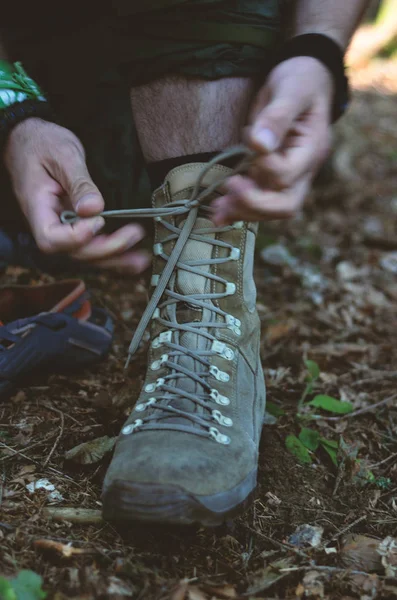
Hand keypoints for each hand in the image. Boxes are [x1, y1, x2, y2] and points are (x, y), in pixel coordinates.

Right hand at [4, 119, 149, 272]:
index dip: (76, 237)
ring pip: (87, 254)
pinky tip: (134, 257)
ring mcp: (62, 228)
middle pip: (74, 251)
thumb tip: (93, 208)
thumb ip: (78, 182)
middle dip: (106, 248)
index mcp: (37, 207)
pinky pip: (92, 246)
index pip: (51, 238)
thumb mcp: (63, 154)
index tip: (98, 220)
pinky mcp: (75, 226)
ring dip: (115, 259)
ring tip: (142, 258)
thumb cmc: (42, 143)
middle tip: (134, 234)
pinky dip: (114, 254)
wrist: (30, 140)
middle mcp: (49, 224)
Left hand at [212, 57, 332, 223]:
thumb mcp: (292, 88)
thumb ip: (277, 116)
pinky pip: (259, 203)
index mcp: (312, 149)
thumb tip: (258, 145)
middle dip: (254, 203)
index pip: (287, 174)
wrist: (304, 81)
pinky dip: (238, 210)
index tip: (248, 136)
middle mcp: (304, 171)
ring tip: (216, 210)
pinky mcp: (272, 179)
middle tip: (229, 188)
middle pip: (285, 205)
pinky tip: (218, 212)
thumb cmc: (300, 80)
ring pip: (271, 211)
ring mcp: (290, 178)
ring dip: (243, 211)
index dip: (263, 165)